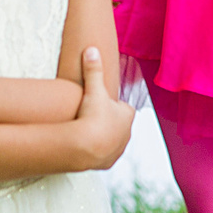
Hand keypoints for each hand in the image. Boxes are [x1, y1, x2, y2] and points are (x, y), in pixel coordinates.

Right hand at [68, 47, 131, 170]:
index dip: (113, 105)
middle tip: (92, 119)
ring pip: (113, 141)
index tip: (100, 104)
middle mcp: (127, 133)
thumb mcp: (93, 89)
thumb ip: (93, 70)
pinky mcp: (108, 163)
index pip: (124, 108)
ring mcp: (118, 149)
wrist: (85, 147)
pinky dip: (98, 153)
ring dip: (103, 138)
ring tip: (88, 134)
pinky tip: (87, 149)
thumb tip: (92, 49)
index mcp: (127, 115)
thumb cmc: (93, 116)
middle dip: (108, 122)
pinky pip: (105, 156)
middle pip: (118, 125)